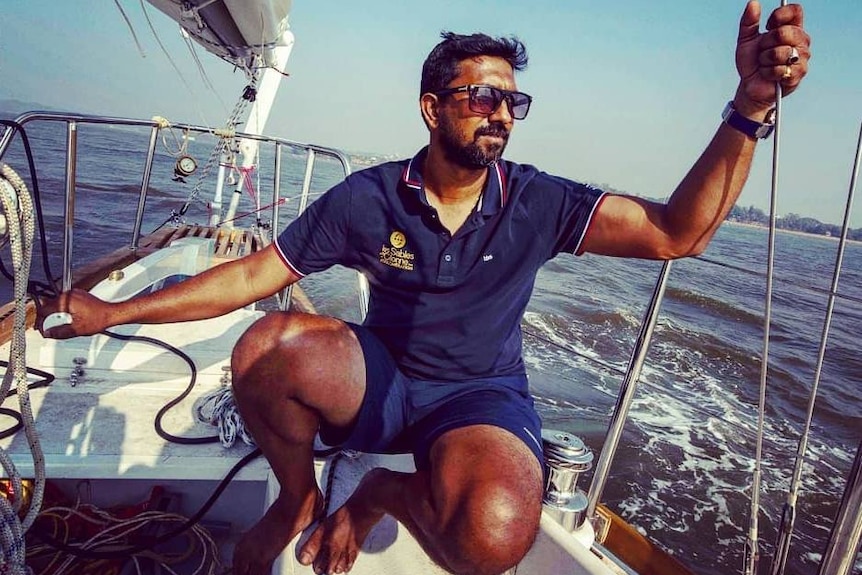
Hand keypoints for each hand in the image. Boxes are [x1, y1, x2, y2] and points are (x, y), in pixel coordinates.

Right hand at [37, 289, 110, 338]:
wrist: (112, 314)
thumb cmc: (99, 319)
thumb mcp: (76, 329)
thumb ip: (59, 332)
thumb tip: (48, 333)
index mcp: (66, 300)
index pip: (45, 309)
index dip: (41, 321)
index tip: (41, 328)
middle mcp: (69, 294)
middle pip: (50, 305)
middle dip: (47, 318)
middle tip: (47, 328)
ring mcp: (75, 293)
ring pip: (58, 304)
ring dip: (55, 314)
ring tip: (57, 325)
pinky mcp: (79, 295)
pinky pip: (66, 302)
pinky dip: (63, 310)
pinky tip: (67, 319)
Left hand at [735, 1, 809, 115]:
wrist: (750, 85)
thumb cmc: (751, 61)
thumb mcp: (745, 40)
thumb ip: (748, 22)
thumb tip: (753, 3)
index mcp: (791, 27)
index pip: (795, 11)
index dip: (780, 15)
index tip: (768, 25)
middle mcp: (801, 40)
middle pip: (784, 32)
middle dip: (765, 43)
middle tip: (763, 51)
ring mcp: (802, 57)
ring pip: (780, 52)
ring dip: (765, 60)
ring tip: (765, 64)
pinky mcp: (798, 74)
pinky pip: (780, 69)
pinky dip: (767, 72)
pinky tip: (768, 74)